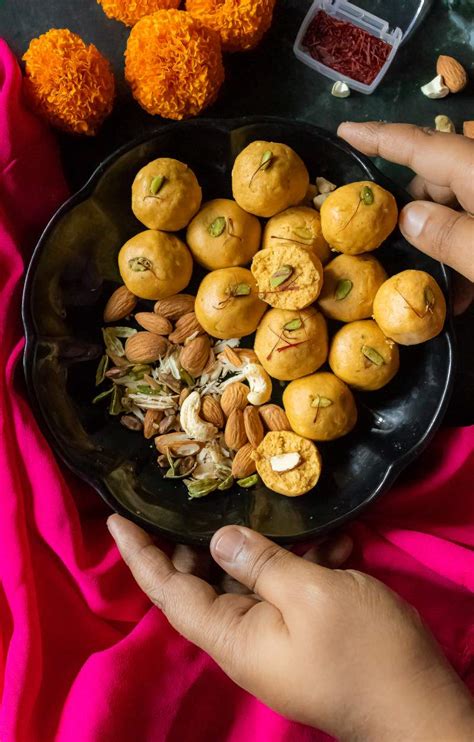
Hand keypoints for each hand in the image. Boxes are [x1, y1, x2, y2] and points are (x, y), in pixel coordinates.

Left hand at [108, 516, 473, 740]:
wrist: (419, 703)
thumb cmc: (362, 650)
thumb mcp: (310, 594)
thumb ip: (259, 563)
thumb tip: (217, 539)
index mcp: (232, 635)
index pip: (168, 591)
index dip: (141, 554)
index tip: (118, 519)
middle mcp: (246, 637)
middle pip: (205, 582)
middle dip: (202, 540)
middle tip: (204, 497)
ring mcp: (277, 636)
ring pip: (253, 580)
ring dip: (268, 545)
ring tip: (281, 510)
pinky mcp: (307, 632)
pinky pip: (291, 590)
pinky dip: (306, 561)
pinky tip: (336, 539)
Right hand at [337, 122, 473, 313]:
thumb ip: (447, 236)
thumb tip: (408, 219)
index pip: (417, 144)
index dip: (377, 138)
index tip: (344, 132)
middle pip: (436, 180)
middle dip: (412, 215)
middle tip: (394, 255)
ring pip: (457, 207)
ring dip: (442, 244)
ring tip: (437, 287)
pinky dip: (464, 251)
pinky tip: (463, 293)